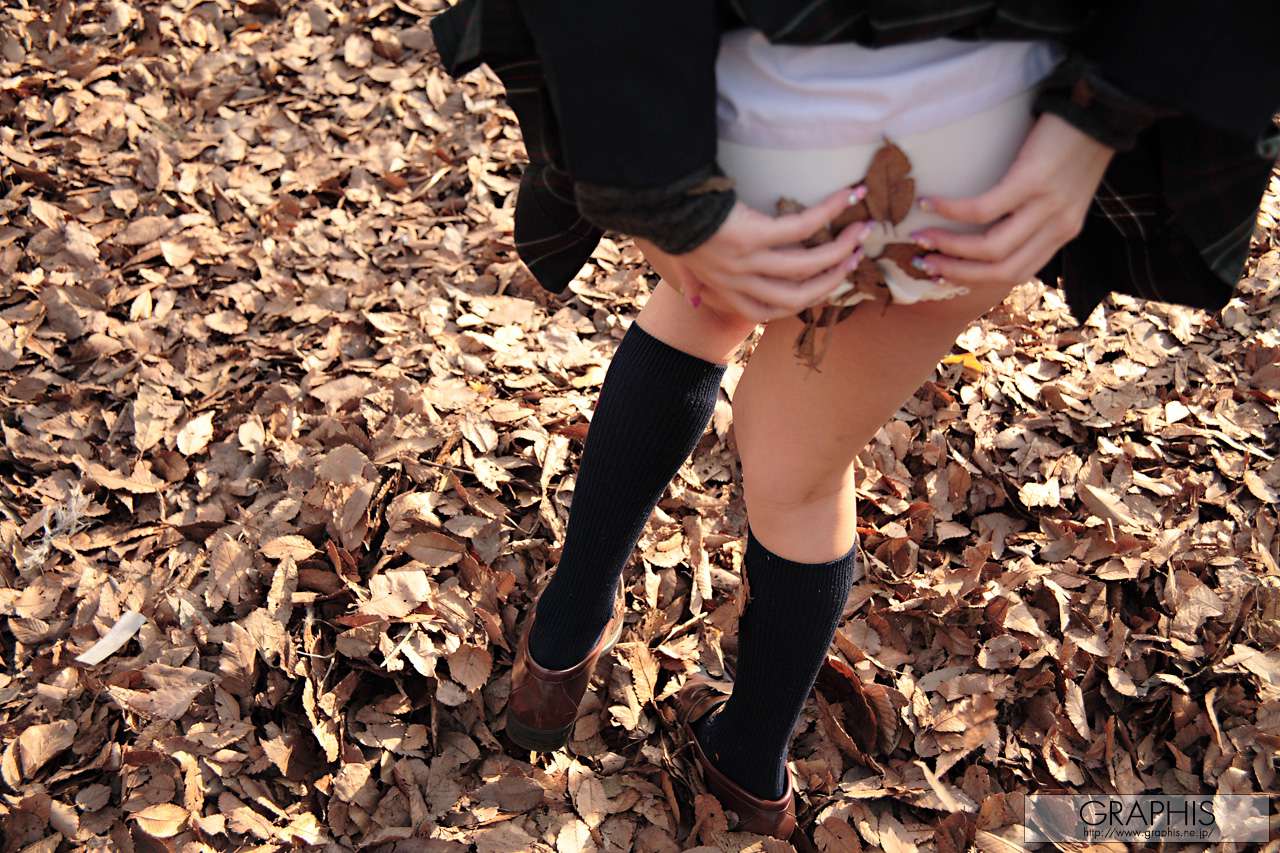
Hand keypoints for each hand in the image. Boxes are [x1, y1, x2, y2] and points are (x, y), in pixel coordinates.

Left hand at [634, 186, 872, 323]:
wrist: (658, 203)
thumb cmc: (672, 228)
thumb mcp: (679, 264)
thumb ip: (691, 283)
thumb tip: (694, 301)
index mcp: (725, 292)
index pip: (771, 311)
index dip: (804, 301)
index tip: (826, 284)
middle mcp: (739, 283)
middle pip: (798, 295)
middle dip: (832, 279)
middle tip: (855, 258)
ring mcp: (747, 262)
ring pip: (806, 266)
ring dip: (839, 249)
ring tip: (862, 232)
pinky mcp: (752, 235)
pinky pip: (801, 228)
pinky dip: (827, 212)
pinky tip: (847, 197)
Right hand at [907, 112, 1114, 289]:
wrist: (1103, 108)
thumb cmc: (1078, 143)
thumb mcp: (1064, 189)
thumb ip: (1038, 212)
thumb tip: (992, 223)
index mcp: (1063, 232)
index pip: (1016, 273)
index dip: (974, 278)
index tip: (942, 272)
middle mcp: (1057, 227)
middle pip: (1000, 270)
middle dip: (956, 271)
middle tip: (922, 262)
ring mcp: (1045, 206)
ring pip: (990, 248)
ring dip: (949, 247)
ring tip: (921, 237)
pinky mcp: (1032, 180)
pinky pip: (984, 208)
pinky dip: (951, 210)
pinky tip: (929, 203)